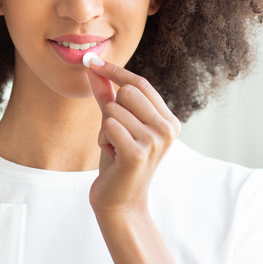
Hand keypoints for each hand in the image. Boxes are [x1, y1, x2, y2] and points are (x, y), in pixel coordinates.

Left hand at [85, 58, 181, 214]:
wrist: (121, 201)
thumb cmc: (118, 160)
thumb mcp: (116, 123)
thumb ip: (107, 94)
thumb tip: (93, 66)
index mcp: (169, 120)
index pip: (140, 83)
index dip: (116, 71)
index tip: (93, 62)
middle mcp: (167, 129)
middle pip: (126, 92)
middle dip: (111, 110)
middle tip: (116, 134)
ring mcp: (154, 141)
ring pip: (113, 110)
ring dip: (105, 129)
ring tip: (115, 148)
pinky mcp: (137, 153)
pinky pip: (108, 126)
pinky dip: (103, 139)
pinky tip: (112, 155)